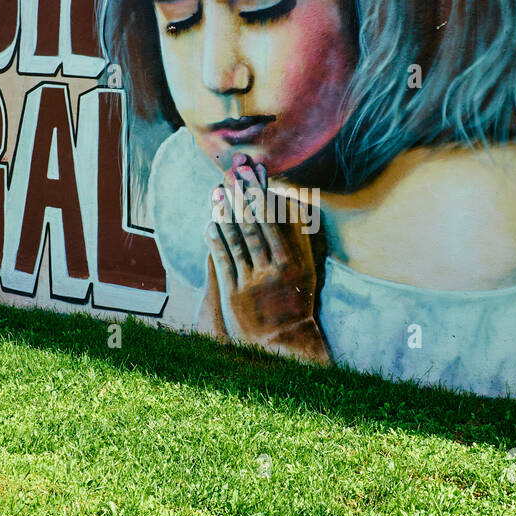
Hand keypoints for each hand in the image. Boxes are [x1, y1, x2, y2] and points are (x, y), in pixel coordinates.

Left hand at [203, 155, 327, 363]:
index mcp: (292, 262)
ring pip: (237, 241)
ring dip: (226, 214)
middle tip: (231, 174)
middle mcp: (272, 270)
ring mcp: (252, 281)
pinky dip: (216, 241)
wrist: (285, 340)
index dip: (260, 196)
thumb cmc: (296, 301)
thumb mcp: (307, 271)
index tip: (252, 175)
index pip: (273, 222)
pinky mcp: (235, 293)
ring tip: (217, 192)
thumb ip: (301, 243)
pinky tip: (209, 224)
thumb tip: (295, 211)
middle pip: (253, 226)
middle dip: (241, 198)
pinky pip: (224, 261)